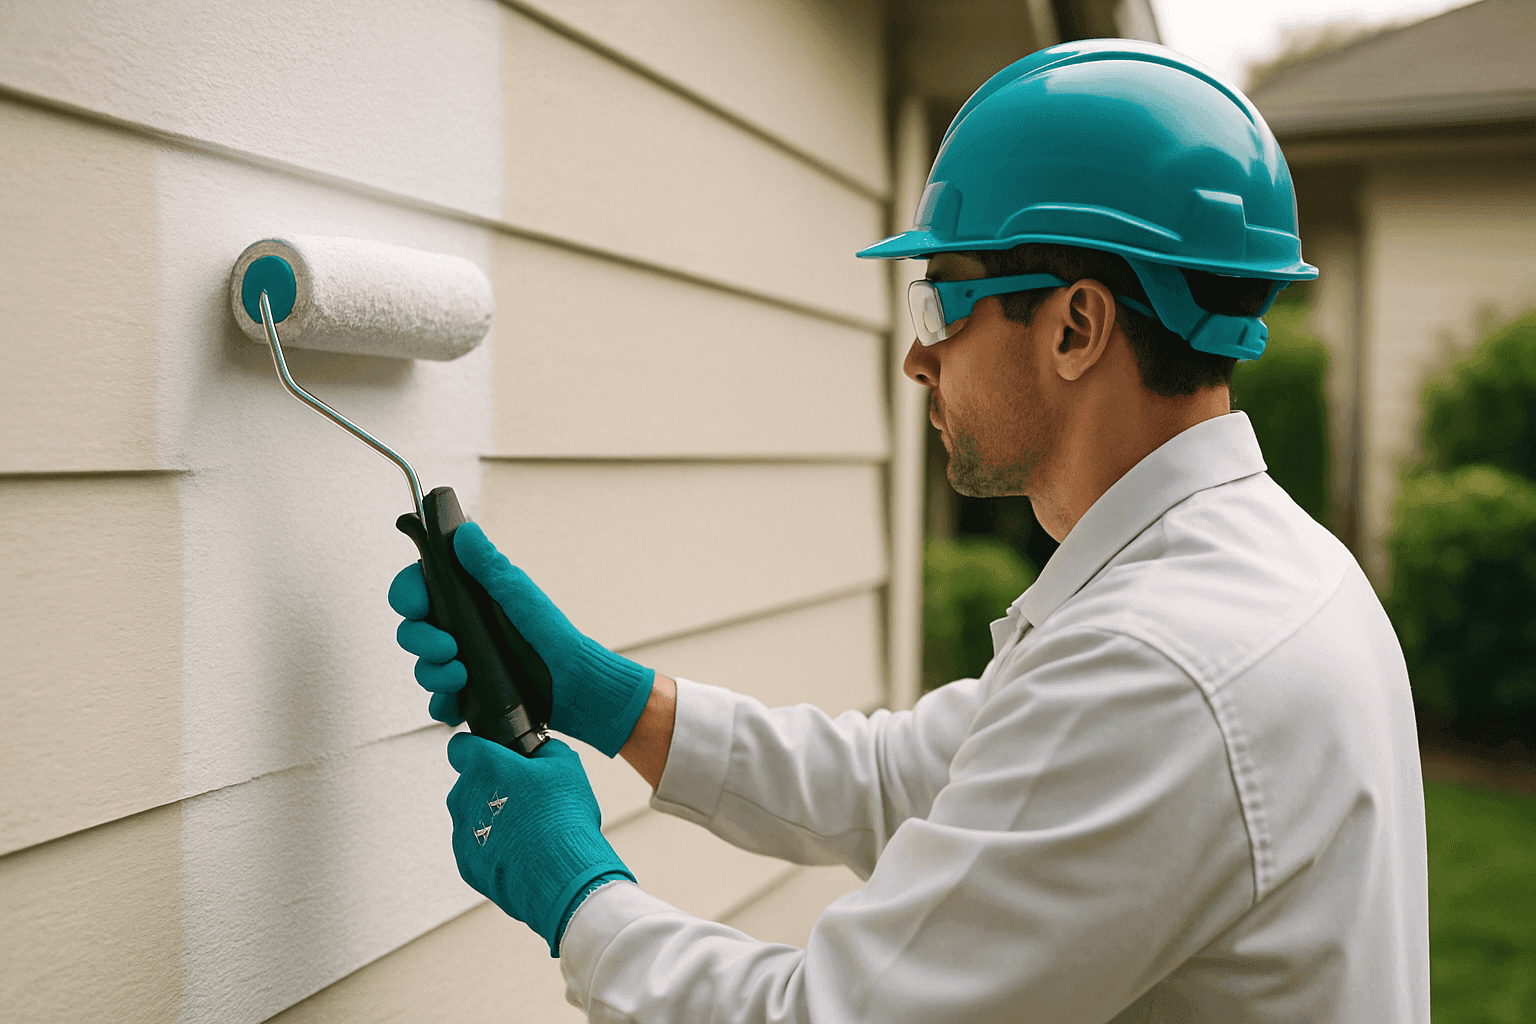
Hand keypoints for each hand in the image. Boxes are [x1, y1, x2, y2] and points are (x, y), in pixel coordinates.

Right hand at [389, 522, 654, 755]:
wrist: (573, 685)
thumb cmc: (551, 635)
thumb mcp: (520, 596)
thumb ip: (490, 566)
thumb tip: (465, 530)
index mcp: (467, 597)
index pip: (418, 586)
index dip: (407, 594)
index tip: (416, 605)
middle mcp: (460, 628)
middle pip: (412, 630)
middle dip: (420, 640)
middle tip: (448, 648)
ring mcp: (462, 662)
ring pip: (423, 668)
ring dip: (432, 674)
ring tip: (461, 677)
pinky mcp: (468, 694)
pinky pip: (439, 702)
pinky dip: (442, 706)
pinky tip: (457, 706)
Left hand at [447, 734, 632, 955]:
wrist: (561, 875)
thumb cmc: (563, 816)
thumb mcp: (567, 765)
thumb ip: (544, 749)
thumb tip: (539, 751)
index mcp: (484, 765)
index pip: (459, 746)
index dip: (478, 749)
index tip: (496, 757)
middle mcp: (463, 796)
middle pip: (470, 784)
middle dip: (493, 788)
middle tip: (528, 799)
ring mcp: (461, 833)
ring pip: (473, 817)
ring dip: (494, 820)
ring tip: (530, 832)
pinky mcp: (466, 865)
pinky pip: (477, 849)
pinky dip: (495, 850)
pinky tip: (524, 854)